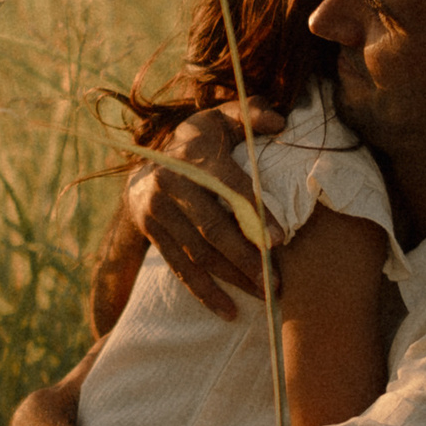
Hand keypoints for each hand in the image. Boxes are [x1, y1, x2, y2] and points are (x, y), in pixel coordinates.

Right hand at [124, 103, 285, 320]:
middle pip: (212, 229)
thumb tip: (281, 123)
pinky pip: (179, 268)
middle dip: (246, 259)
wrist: (145, 162)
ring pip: (198, 254)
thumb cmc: (199, 142)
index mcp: (194, 157)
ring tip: (263, 296)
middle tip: (277, 282)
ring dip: (232, 280)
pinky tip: (229, 310)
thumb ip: (251, 114)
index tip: (278, 241)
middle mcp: (171, 184)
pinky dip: (204, 292)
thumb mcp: (221, 119)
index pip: (229, 188)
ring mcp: (157, 211)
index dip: (254, 214)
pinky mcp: (151, 232)